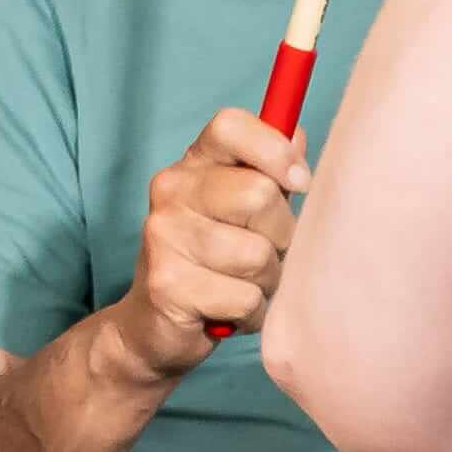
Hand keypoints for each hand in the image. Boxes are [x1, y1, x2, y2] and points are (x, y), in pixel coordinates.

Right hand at [119, 103, 301, 368]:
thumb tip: (297, 134)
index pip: (230, 126)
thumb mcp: (242, 211)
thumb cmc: (214, 263)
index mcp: (193, 164)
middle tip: (263, 253)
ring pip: (257, 255)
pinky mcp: (168, 285)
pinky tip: (229, 311)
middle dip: (280, 234)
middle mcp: (171, 191)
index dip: (274, 151)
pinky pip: (245, 298)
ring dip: (267, 280)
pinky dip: (251, 314)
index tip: (299, 182)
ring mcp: (163, 236)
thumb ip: (268, 173)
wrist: (153, 325)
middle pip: (259, 195)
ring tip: (244, 284)